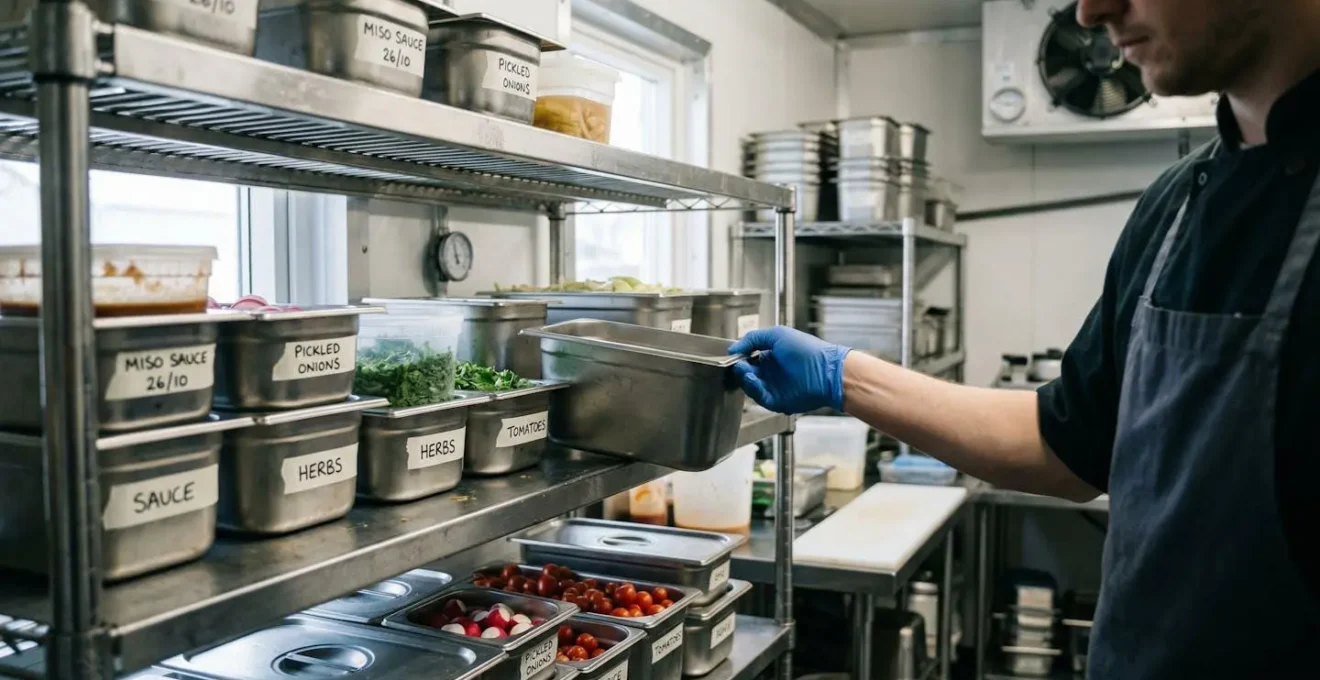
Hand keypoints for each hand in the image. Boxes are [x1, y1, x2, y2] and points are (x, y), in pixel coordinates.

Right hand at [728, 326, 849, 414]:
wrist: (826, 371)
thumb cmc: (806, 350)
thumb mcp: (777, 334)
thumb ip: (752, 338)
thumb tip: (733, 347)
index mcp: (771, 356)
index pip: (748, 359)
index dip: (739, 358)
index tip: (732, 355)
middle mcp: (771, 373)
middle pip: (746, 374)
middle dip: (739, 369)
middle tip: (737, 364)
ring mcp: (774, 388)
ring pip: (750, 387)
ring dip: (745, 379)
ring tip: (744, 370)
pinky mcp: (777, 401)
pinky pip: (760, 398)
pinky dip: (753, 390)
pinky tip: (752, 380)